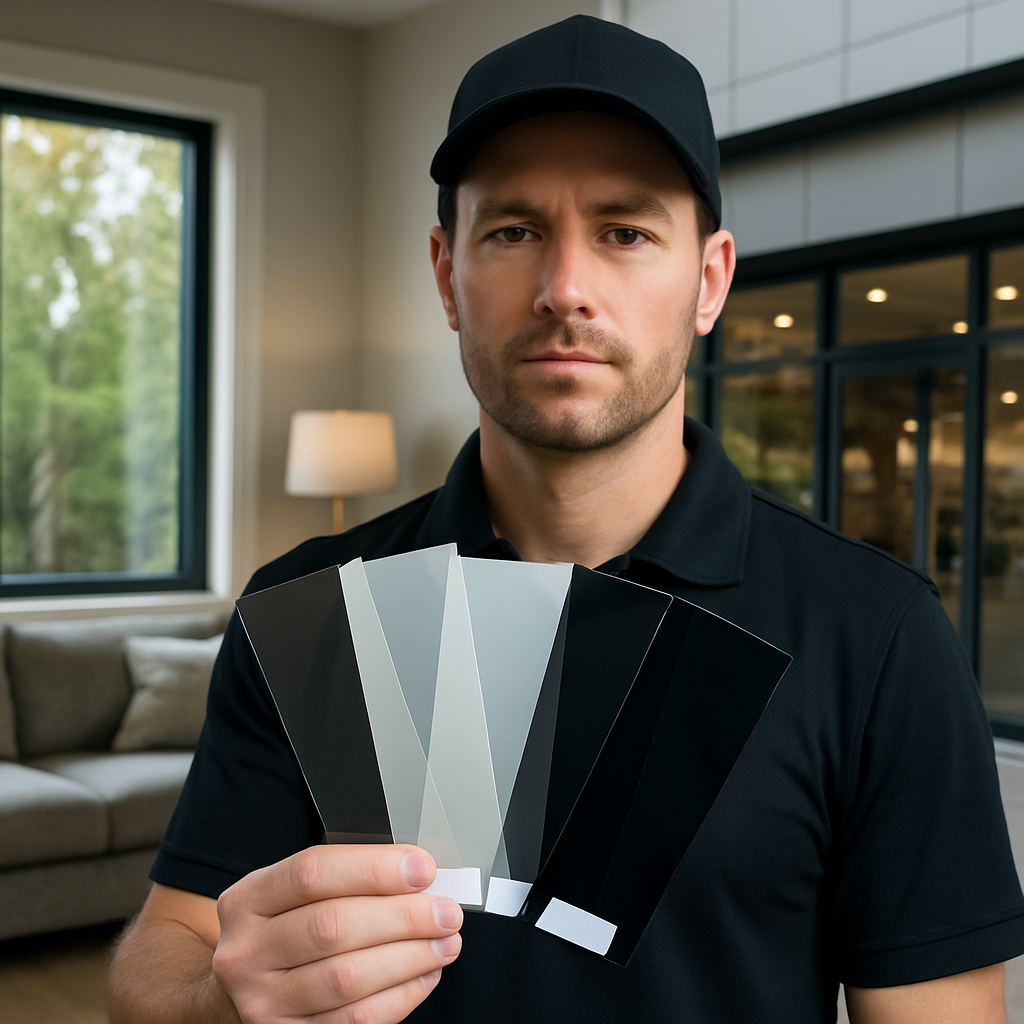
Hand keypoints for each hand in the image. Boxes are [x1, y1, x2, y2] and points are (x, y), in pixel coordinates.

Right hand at [211, 844, 462, 1023]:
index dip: (374, 868)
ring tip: (444, 942)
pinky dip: (399, 997)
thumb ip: (346, 880)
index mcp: (248, 901)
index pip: (313, 873)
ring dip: (410, 958)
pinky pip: (355, 1022)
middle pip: (333, 927)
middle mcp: (246, 952)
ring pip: (347, 978)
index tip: (421, 869)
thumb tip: (416, 875)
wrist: (237, 994)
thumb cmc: (282, 933)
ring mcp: (262, 1003)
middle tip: (446, 911)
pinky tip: (423, 976)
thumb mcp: (292, 897)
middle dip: (403, 917)